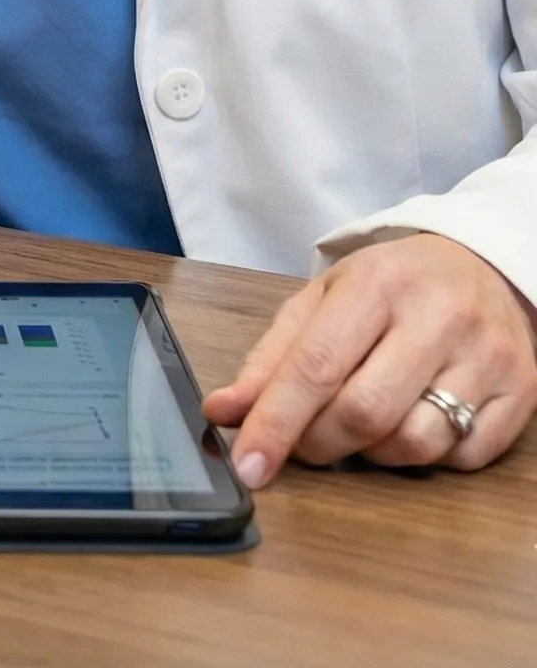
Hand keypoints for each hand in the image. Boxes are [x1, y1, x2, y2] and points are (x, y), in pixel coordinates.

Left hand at [202, 233, 536, 486]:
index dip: (276, 423)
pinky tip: (411, 425)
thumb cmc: (390, 285)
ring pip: (415, 444)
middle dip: (320, 444)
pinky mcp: (521, 396)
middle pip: (364, 413)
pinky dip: (426, 459)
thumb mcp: (322, 300)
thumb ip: (272, 358)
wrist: (483, 267)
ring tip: (360, 428)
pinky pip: (462, 458)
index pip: (315, 367)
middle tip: (305, 443)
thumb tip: (224, 411)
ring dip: (372, 455)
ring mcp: (486, 360)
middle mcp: (437, 320)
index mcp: (376, 286)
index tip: (249, 465)